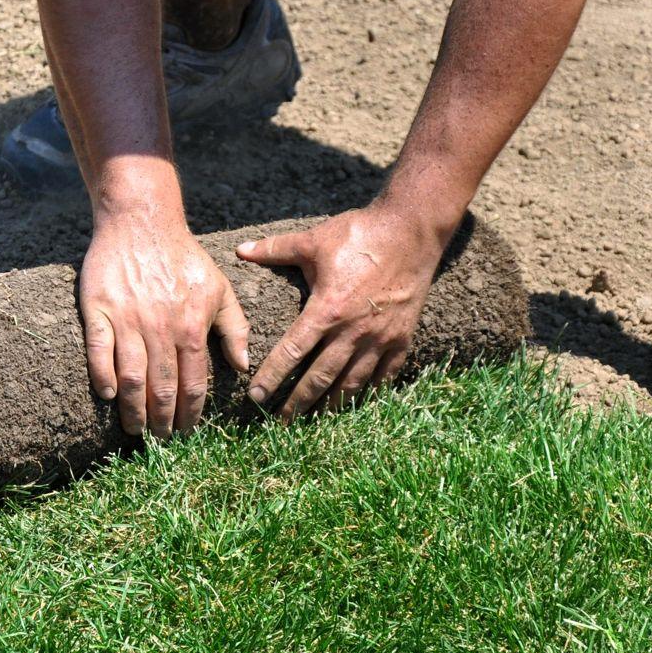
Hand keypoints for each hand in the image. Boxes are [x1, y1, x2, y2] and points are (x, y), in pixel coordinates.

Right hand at [81, 208, 249, 438]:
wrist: (141, 221)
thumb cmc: (183, 256)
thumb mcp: (219, 288)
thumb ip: (235, 328)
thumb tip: (243, 367)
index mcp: (191, 326)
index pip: (193, 382)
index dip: (190, 413)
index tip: (186, 431)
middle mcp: (160, 327)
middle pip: (162, 388)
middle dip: (162, 421)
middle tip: (159, 440)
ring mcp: (127, 320)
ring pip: (132, 377)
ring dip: (133, 410)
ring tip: (135, 429)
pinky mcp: (98, 310)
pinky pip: (99, 351)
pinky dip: (102, 376)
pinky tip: (108, 395)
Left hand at [236, 205, 449, 418]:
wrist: (412, 229)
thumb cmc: (359, 233)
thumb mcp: (313, 240)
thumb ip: (275, 250)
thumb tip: (239, 251)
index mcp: (327, 309)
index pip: (292, 352)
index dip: (272, 377)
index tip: (255, 397)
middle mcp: (353, 330)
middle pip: (320, 377)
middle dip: (298, 403)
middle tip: (279, 423)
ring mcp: (380, 337)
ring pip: (352, 382)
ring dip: (331, 404)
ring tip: (313, 421)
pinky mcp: (402, 338)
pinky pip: (385, 375)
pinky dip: (369, 392)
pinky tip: (356, 404)